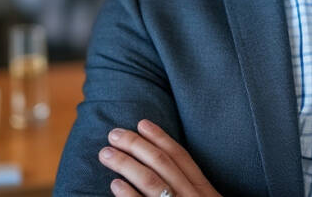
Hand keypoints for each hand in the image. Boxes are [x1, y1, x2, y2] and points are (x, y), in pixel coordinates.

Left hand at [99, 119, 220, 196]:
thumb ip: (192, 190)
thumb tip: (163, 172)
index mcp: (205, 192)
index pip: (181, 157)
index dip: (160, 138)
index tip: (141, 123)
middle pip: (163, 164)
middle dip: (137, 145)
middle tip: (114, 134)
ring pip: (152, 181)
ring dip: (126, 164)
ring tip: (106, 154)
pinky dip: (129, 196)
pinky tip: (115, 186)